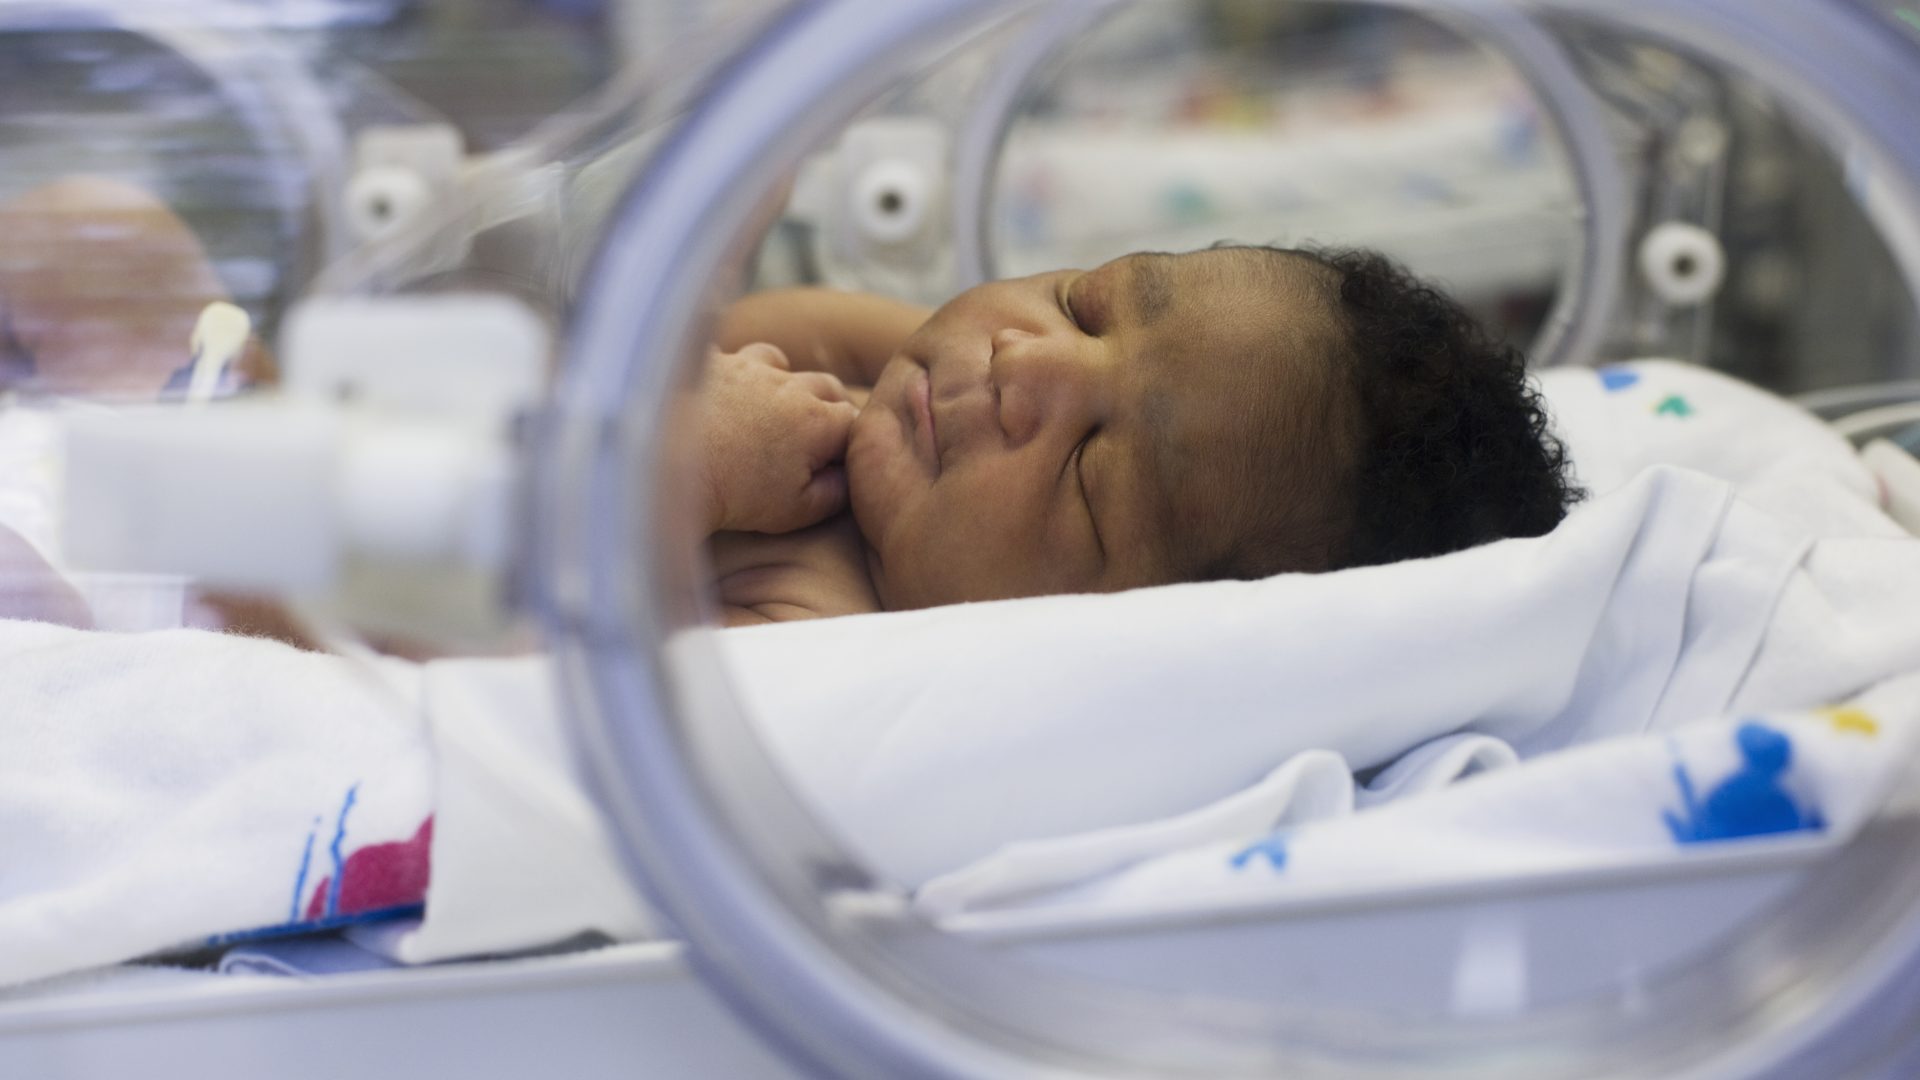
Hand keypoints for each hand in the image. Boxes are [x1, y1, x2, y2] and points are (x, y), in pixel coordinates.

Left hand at [700, 343, 858, 533]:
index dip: (848, 441)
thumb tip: (848, 477)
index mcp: (817, 423)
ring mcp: (747, 367)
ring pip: (779, 362)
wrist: (663, 464)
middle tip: (813, 431)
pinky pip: (729, 355)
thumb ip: (833, 494)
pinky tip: (718, 392)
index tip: (837, 458)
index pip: (853, 421)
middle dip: (826, 405)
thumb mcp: (794, 511)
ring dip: (780, 381)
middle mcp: (787, 385)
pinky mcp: (709, 360)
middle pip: (824, 385)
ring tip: (766, 405)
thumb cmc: (731, 494)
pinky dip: (731, 371)